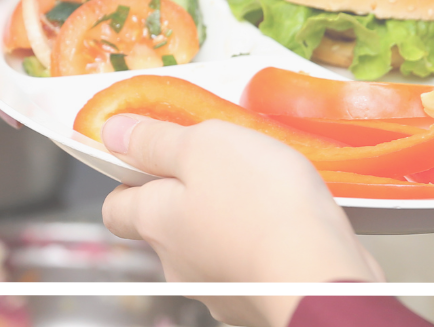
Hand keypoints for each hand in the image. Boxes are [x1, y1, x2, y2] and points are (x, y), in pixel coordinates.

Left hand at [99, 114, 380, 326]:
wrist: (320, 275)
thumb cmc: (263, 206)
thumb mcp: (202, 146)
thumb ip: (156, 140)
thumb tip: (113, 133)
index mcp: (155, 221)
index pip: (116, 207)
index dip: (128, 180)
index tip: (151, 156)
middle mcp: (175, 262)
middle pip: (166, 225)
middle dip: (189, 196)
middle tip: (222, 166)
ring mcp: (214, 287)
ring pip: (208, 245)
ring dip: (227, 221)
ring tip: (265, 194)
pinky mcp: (251, 301)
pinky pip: (246, 265)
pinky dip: (259, 246)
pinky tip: (285, 226)